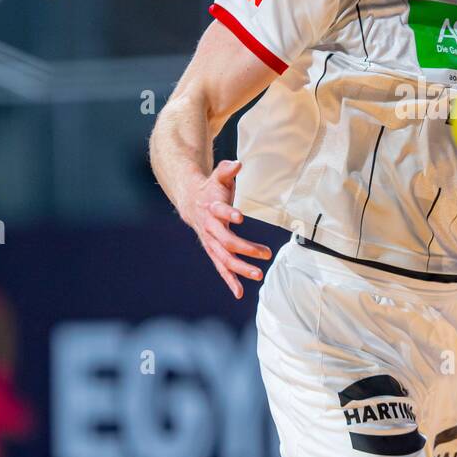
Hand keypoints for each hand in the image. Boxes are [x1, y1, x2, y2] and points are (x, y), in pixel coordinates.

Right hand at [183, 159, 271, 298]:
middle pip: (225, 241)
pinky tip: (239, 293)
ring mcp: (210, 242)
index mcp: (211, 209)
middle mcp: (209, 228)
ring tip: (258, 275)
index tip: (240, 216)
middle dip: (245, 248)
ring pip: (224, 259)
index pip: (219, 212)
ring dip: (240, 268)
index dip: (228, 214)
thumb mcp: (218, 176)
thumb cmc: (211, 188)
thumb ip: (227, 169)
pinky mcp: (213, 251)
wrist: (191, 201)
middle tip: (265, 253)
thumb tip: (238, 163)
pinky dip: (230, 280)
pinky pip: (222, 268)